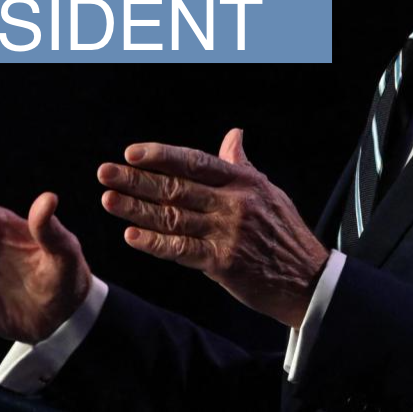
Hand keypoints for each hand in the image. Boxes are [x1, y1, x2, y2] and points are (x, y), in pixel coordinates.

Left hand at [97, 128, 328, 328]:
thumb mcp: (268, 191)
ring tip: (109, 199)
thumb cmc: (284, 233)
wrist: (308, 279)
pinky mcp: (224, 263)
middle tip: (105, 172)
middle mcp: (234, 203)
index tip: (131, 152)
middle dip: (137, 179)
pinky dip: (156, 244)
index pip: (195, 161)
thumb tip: (233, 134)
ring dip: (137, 209)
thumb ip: (241, 164)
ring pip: (173, 217)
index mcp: (243, 181)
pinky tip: (132, 237)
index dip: (162, 155)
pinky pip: (182, 250)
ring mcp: (228, 233)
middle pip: (176, 187)